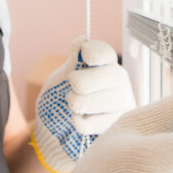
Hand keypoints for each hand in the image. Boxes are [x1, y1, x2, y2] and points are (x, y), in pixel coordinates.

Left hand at [31, 36, 135, 172]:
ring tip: (71, 103)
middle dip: (89, 80)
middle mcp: (118, 83)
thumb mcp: (60, 78)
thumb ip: (72, 62)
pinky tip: (76, 120)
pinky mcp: (117, 126)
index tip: (84, 54)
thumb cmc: (58, 100)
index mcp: (104, 65)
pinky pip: (104, 122)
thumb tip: (82, 39)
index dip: (97, 52)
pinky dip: (84, 122)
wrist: (52, 132)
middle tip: (72, 84)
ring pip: (111, 100)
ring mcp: (121, 105)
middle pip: (114, 75)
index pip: (107, 54)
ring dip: (84, 102)